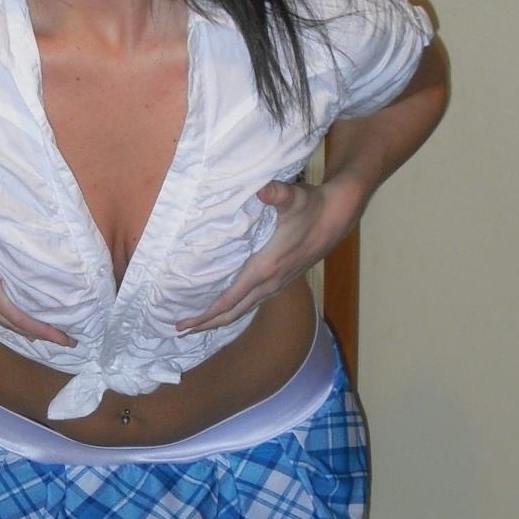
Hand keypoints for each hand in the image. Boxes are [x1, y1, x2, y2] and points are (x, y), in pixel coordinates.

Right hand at [0, 200, 73, 344]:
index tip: (64, 338)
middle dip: (40, 334)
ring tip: (47, 333)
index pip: (16, 315)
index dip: (42, 329)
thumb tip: (7, 227)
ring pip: (1, 321)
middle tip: (68, 340)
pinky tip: (16, 316)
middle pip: (12, 324)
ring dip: (25, 329)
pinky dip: (10, 319)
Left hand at [178, 178, 358, 334]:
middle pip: (233, 312)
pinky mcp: (282, 281)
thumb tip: (262, 189)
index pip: (230, 300)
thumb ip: (276, 193)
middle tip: (180, 329)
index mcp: (265, 268)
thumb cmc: (312, 207)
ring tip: (198, 323)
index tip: (185, 323)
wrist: (338, 216)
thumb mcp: (293, 197)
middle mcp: (270, 283)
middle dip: (206, 323)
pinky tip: (226, 307)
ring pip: (244, 309)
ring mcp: (277, 284)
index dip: (206, 314)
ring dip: (220, 318)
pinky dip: (235, 308)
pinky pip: (253, 302)